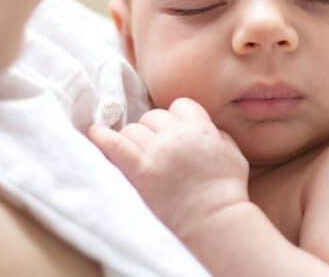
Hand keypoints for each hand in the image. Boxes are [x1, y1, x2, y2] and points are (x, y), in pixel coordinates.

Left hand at [89, 98, 249, 238]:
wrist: (213, 223)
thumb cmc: (225, 192)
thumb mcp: (233, 154)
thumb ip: (217, 135)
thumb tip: (205, 127)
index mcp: (200, 128)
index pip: (180, 106)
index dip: (176, 119)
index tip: (174, 132)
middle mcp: (176, 135)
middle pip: (152, 117)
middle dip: (153, 131)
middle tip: (155, 151)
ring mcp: (156, 152)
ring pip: (132, 130)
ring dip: (133, 141)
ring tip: (136, 157)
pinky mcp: (140, 171)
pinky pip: (115, 145)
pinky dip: (102, 138)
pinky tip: (94, 133)